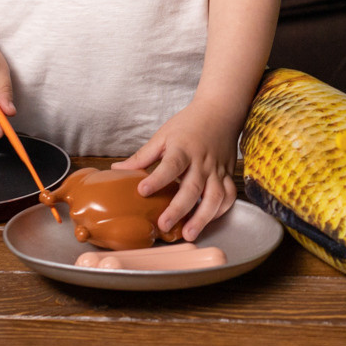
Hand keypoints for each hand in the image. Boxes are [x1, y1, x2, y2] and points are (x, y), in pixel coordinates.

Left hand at [118, 101, 243, 240]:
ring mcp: (217, 169)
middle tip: (164, 225)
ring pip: (215, 196)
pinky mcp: (228, 174)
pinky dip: (220, 210)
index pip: (171, 165)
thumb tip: (117, 170)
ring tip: (189, 234)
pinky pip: (229, 196)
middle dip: (178, 209)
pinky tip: (208, 220)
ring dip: (203, 217)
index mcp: (183, 148)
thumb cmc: (189, 124)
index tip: (142, 192)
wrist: (220, 111)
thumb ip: (142, 156)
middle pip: (192, 187)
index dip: (157, 179)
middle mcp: (202, 161)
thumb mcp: (163, 135)